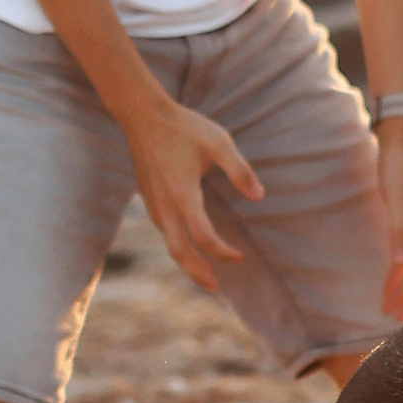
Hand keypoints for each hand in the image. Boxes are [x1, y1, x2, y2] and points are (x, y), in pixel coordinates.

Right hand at [125, 91, 262, 294]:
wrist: (142, 115)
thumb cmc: (184, 127)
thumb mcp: (220, 143)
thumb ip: (241, 171)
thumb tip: (259, 197)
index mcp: (184, 194)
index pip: (203, 236)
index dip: (222, 252)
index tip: (239, 256)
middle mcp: (165, 204)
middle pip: (179, 251)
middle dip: (197, 272)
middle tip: (214, 287)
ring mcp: (153, 202)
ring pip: (168, 241)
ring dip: (186, 260)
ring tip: (203, 270)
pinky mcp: (147, 197)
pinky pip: (163, 229)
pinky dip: (176, 243)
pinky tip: (186, 241)